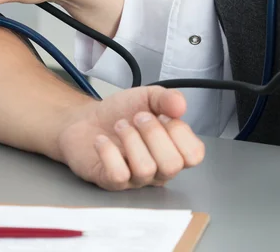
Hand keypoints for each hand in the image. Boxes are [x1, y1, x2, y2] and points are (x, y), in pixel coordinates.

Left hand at [58, 87, 204, 190]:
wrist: (86, 119)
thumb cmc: (120, 113)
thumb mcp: (146, 98)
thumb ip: (167, 98)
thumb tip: (181, 105)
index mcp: (173, 150)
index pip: (194, 154)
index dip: (179, 132)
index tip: (162, 115)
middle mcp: (158, 169)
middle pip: (172, 164)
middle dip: (153, 132)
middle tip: (137, 118)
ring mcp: (135, 178)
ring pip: (145, 169)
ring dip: (129, 138)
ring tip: (119, 126)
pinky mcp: (111, 182)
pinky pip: (118, 174)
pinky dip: (108, 151)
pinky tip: (102, 140)